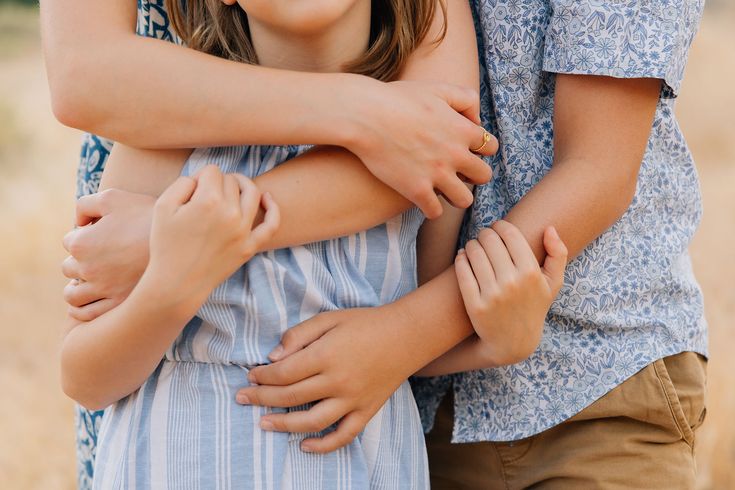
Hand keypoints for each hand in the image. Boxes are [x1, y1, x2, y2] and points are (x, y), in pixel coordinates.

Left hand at [62, 189, 155, 320]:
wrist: (181, 240)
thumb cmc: (146, 215)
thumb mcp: (113, 197)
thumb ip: (85, 205)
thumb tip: (78, 223)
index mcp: (81, 243)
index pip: (70, 241)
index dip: (86, 236)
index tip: (104, 235)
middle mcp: (86, 269)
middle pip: (69, 268)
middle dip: (81, 262)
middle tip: (103, 257)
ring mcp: (102, 290)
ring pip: (73, 295)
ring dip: (77, 288)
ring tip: (95, 280)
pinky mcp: (116, 305)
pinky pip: (87, 314)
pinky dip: (81, 310)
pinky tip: (90, 301)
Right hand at [145, 166, 278, 303]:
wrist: (177, 284)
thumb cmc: (166, 244)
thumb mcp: (162, 206)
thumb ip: (184, 182)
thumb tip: (203, 178)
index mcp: (208, 201)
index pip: (212, 171)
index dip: (200, 177)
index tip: (192, 192)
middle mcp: (230, 213)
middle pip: (231, 181)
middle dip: (217, 183)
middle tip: (204, 197)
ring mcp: (243, 231)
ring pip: (252, 193)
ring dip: (242, 185)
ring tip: (233, 187)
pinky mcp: (250, 246)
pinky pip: (271, 224)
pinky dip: (272, 208)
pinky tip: (266, 198)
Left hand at [235, 306, 416, 453]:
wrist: (407, 335)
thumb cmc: (365, 322)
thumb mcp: (330, 318)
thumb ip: (299, 335)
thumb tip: (273, 358)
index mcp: (326, 355)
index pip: (284, 373)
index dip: (262, 376)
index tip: (251, 375)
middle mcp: (338, 381)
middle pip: (291, 396)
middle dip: (262, 398)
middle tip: (242, 398)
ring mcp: (353, 399)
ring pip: (312, 421)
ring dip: (283, 425)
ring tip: (263, 424)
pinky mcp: (367, 410)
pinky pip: (344, 435)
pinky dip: (324, 445)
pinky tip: (304, 445)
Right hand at [349, 79, 497, 218]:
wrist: (365, 115)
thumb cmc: (397, 99)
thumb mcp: (437, 89)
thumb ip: (465, 99)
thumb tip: (476, 121)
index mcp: (463, 130)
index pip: (491, 147)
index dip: (479, 149)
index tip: (465, 150)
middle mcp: (456, 155)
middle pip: (483, 176)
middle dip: (473, 175)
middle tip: (457, 172)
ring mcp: (437, 175)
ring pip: (464, 200)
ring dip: (455, 196)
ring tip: (442, 190)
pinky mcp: (417, 191)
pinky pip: (436, 213)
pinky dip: (431, 208)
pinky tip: (422, 199)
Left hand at [455, 221, 567, 364]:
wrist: (514, 342)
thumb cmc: (533, 307)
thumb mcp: (553, 284)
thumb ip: (558, 254)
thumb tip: (549, 228)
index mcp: (531, 273)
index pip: (510, 234)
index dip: (500, 226)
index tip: (497, 228)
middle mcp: (512, 283)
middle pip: (489, 240)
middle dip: (485, 233)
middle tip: (484, 236)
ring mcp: (492, 295)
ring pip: (474, 252)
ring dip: (472, 244)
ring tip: (474, 246)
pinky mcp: (474, 305)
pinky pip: (462, 271)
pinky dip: (460, 258)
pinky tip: (463, 256)